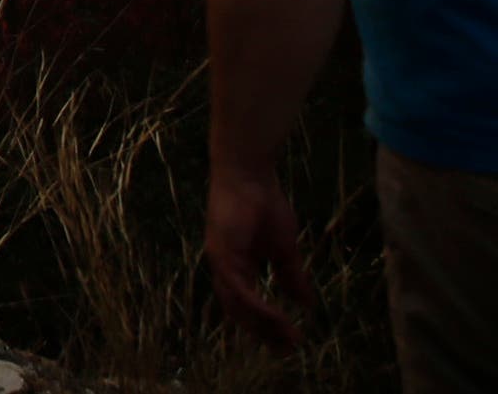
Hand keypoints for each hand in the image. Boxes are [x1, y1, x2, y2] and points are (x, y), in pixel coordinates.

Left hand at [204, 158, 311, 348]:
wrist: (250, 174)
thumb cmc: (264, 204)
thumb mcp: (284, 248)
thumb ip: (291, 276)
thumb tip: (305, 304)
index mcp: (236, 266)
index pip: (247, 304)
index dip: (266, 325)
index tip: (289, 342)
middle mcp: (224, 267)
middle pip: (238, 311)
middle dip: (263, 333)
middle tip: (288, 350)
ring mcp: (219, 260)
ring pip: (237, 304)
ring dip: (263, 324)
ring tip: (288, 340)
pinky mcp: (221, 252)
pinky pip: (237, 288)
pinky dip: (255, 305)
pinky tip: (275, 317)